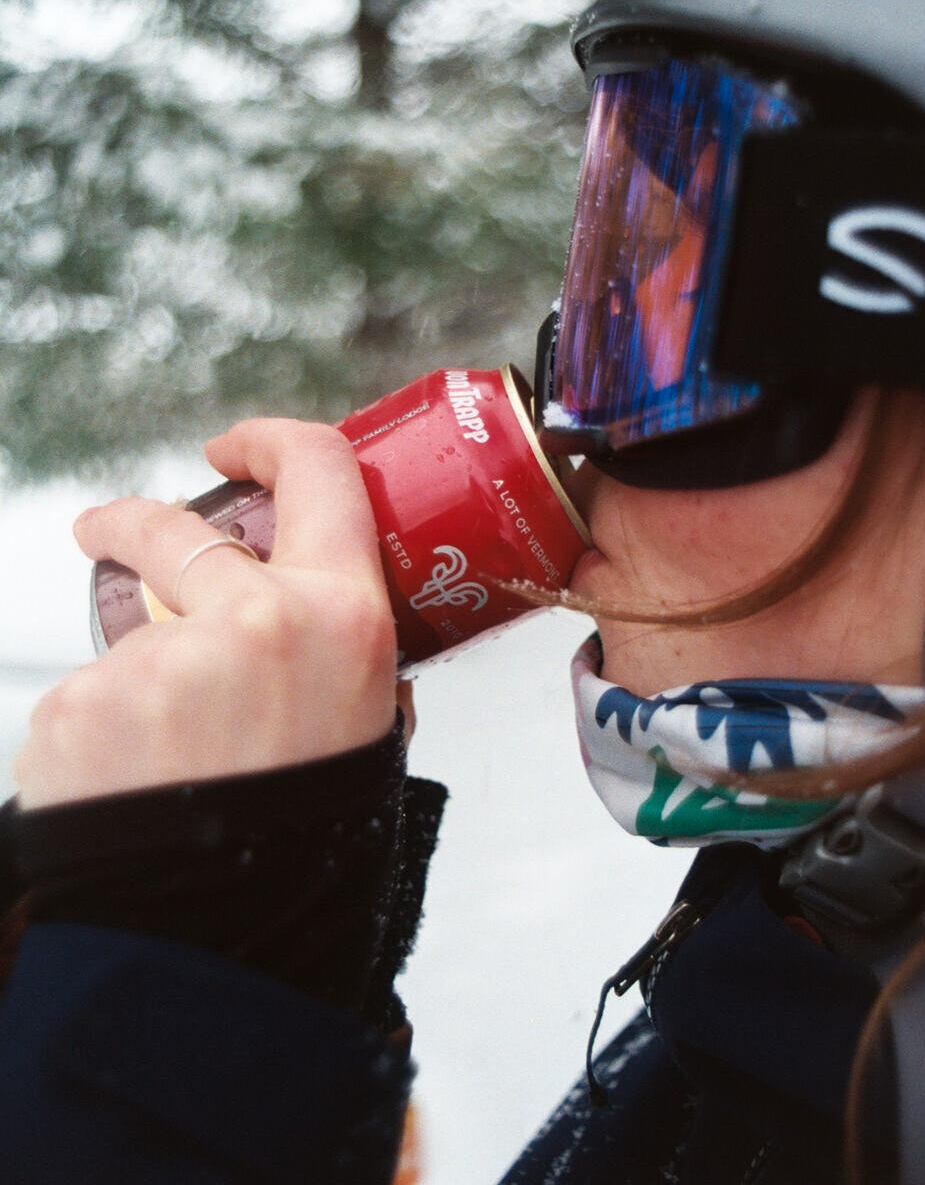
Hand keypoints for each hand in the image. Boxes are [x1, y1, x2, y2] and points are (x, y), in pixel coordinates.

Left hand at [16, 420, 401, 809]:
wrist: (219, 954)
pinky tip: (121, 789)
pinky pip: (91, 696)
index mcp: (342, 619)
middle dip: (134, 518)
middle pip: (182, 526)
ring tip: (137, 735)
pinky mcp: (84, 701)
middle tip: (104, 530)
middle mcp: (256, 619)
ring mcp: (162, 659)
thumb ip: (350, 672)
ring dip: (126, 660)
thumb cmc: (306, 847)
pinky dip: (100, 731)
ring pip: (133, 629)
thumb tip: (334, 647)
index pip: (317, 470)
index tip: (230, 449)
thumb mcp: (369, 740)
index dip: (270, 440)